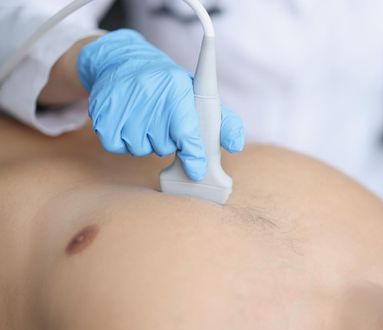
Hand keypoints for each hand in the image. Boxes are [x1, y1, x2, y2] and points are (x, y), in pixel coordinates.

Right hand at [77, 29, 243, 180]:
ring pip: (141, 149)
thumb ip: (222, 122)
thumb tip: (235, 145)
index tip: (196, 169)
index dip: (193, 154)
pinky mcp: (102, 114)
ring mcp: (123, 104)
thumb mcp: (197, 95)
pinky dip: (124, 141)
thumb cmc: (167, 86)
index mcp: (176, 88)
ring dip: (145, 141)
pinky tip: (128, 122)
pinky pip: (117, 146)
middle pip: (164, 146)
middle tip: (163, 121)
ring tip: (145, 117)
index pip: (187, 131)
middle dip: (167, 141)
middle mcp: (149, 93)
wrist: (122, 61)